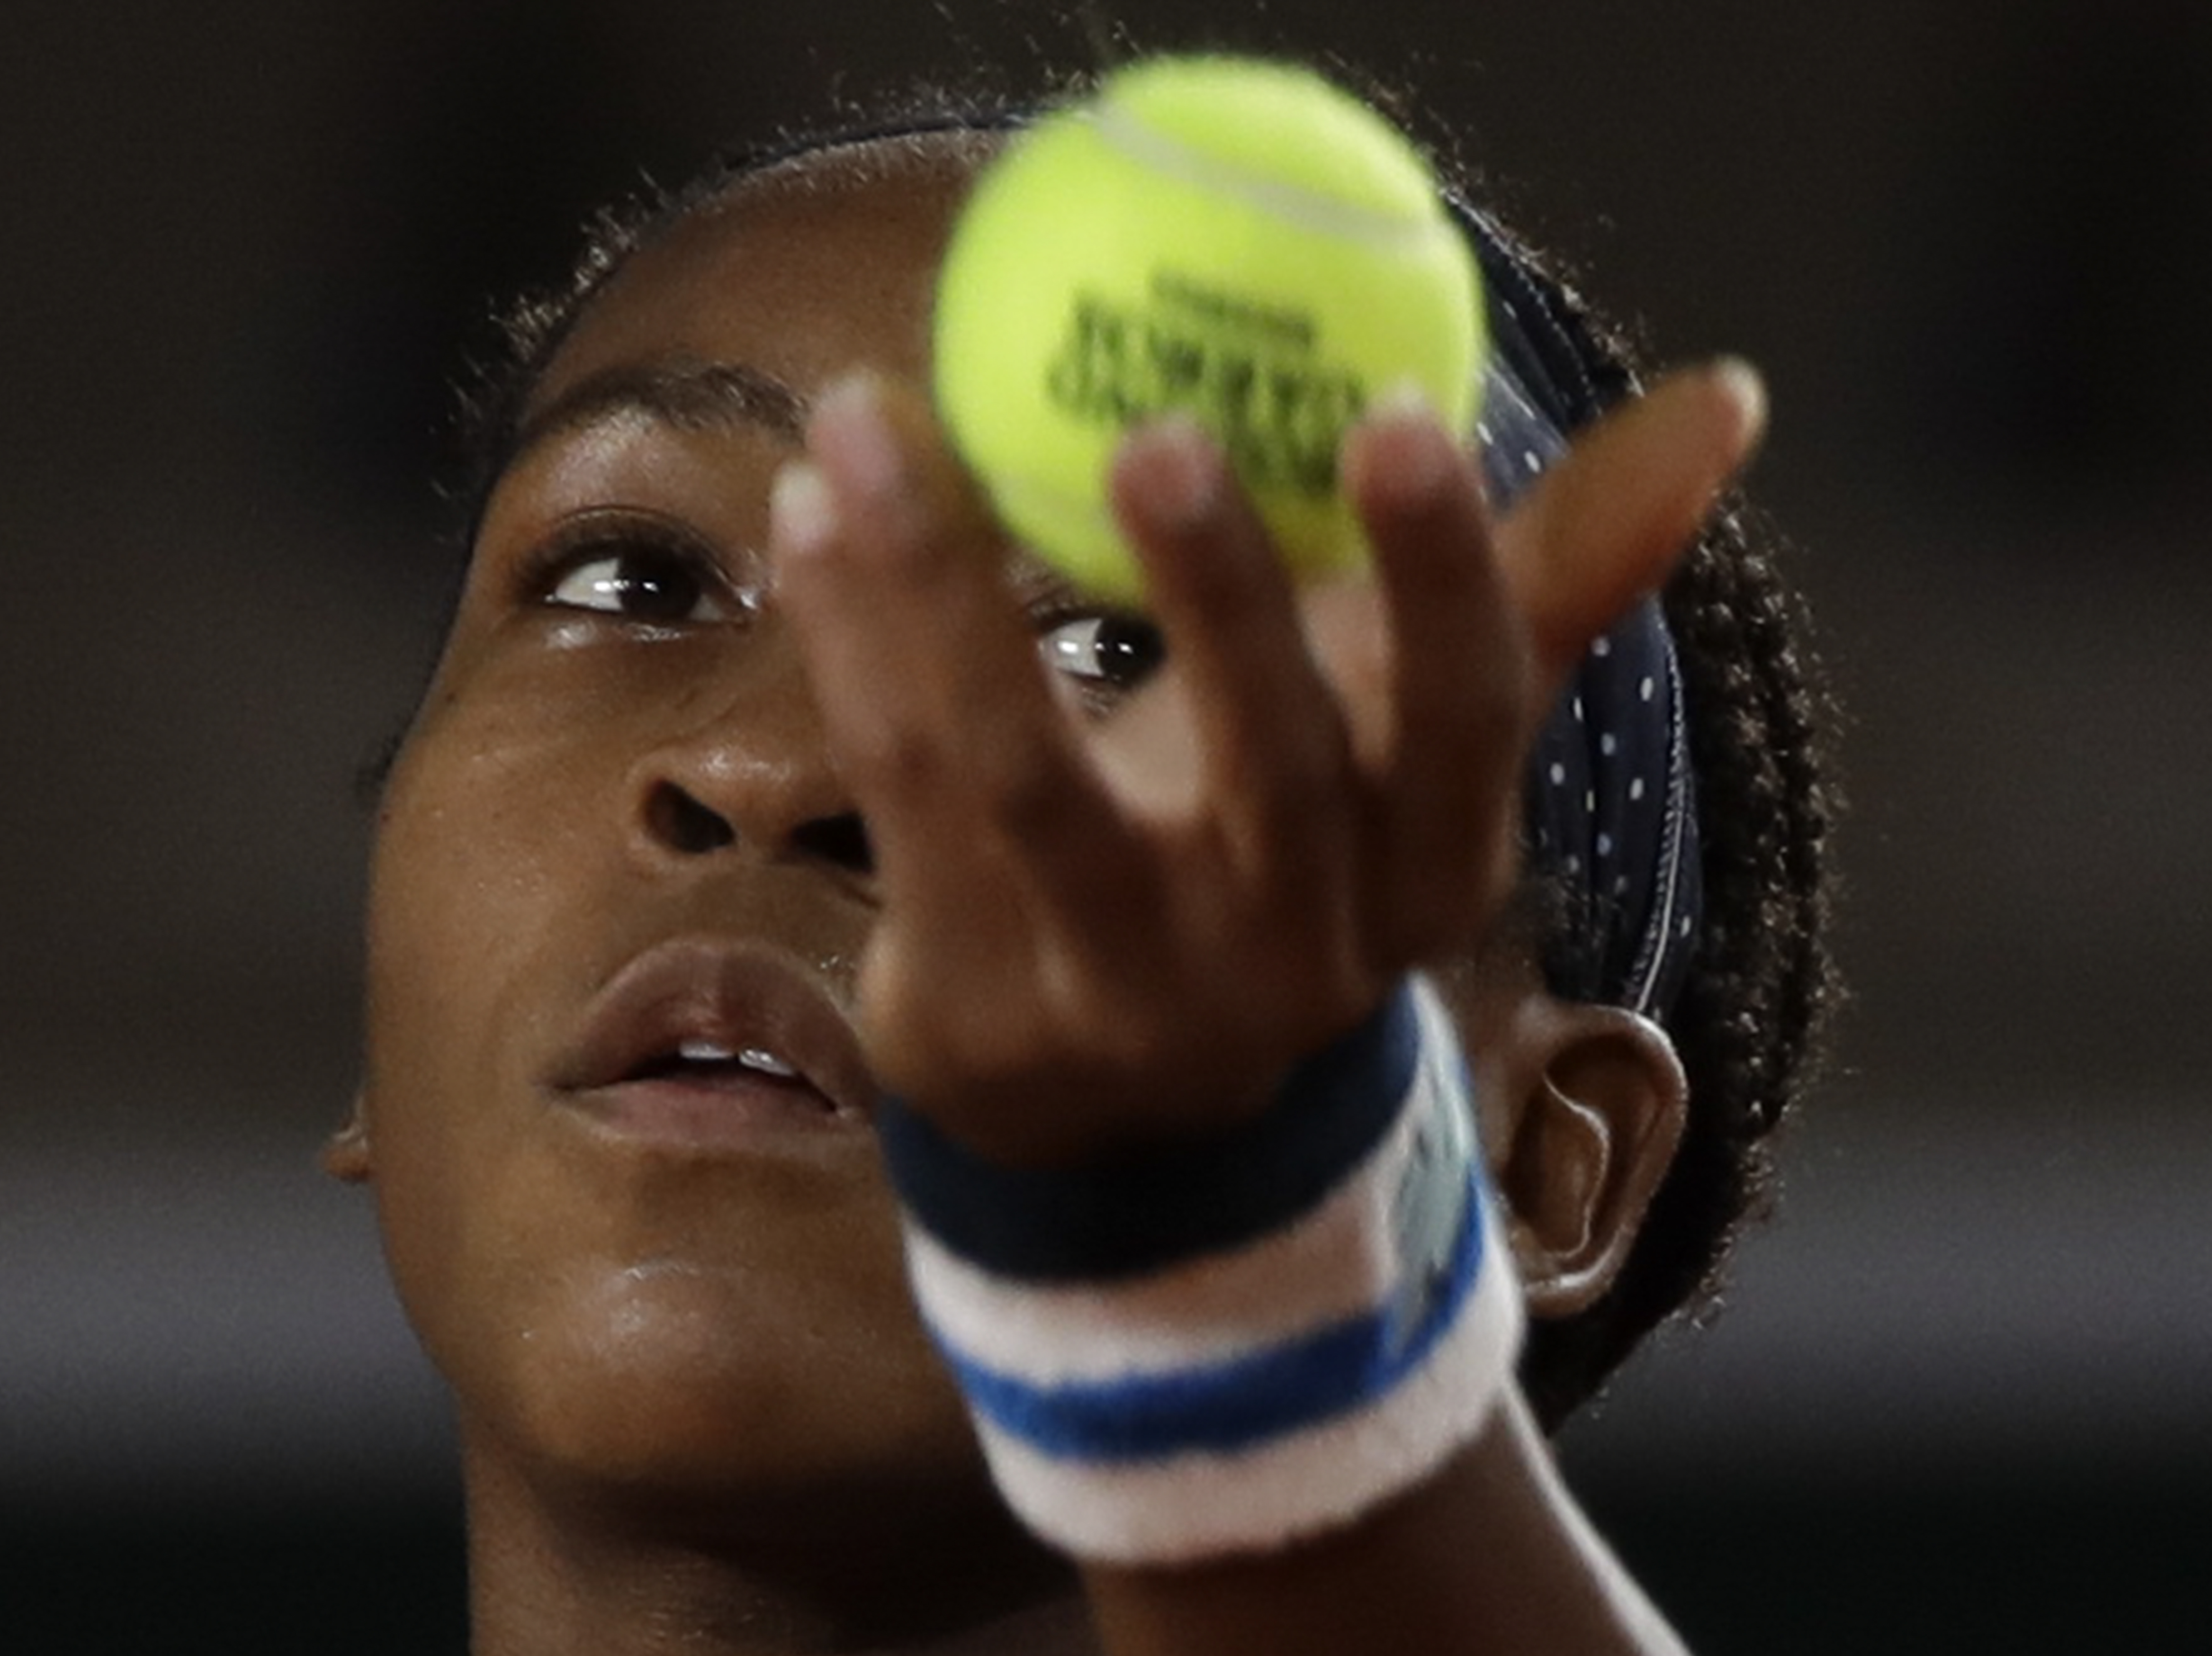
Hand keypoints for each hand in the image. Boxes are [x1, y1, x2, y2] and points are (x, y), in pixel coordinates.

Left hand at [770, 364, 1762, 1167]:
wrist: (1119, 1118)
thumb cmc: (1277, 858)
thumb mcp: (1404, 745)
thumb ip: (1540, 582)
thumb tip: (1725, 400)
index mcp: (1423, 870)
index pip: (1467, 721)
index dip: (1445, 576)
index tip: (1399, 414)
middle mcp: (1292, 951)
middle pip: (1268, 766)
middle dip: (1218, 593)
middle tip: (1155, 424)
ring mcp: (1125, 993)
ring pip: (1029, 775)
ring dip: (946, 588)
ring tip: (875, 418)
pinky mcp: (977, 1005)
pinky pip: (902, 794)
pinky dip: (853, 642)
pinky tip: (816, 507)